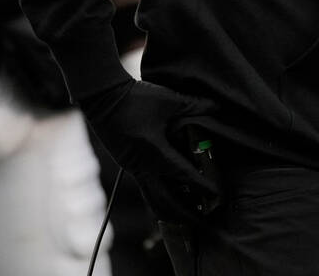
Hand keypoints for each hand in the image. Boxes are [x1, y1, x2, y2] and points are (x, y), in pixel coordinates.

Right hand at [80, 79, 218, 223]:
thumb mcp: (168, 100)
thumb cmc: (135, 98)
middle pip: (164, 200)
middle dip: (183, 213)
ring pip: (151, 198)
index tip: (216, 196)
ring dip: (169, 209)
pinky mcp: (127, 164)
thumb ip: (194, 105)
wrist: (102, 97)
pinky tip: (168, 198)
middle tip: (201, 221)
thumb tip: (216, 106)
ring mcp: (132, 167)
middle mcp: (142, 165)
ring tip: (186, 218)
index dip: (201, 187)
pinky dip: (158, 197)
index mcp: (155, 152)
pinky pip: (145, 188)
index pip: (183, 176)